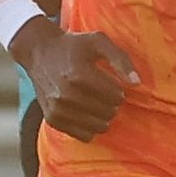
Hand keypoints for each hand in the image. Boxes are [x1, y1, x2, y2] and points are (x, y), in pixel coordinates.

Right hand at [18, 19, 143, 135]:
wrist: (39, 51)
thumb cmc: (73, 45)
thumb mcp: (99, 42)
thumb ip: (120, 60)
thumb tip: (136, 84)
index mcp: (79, 75)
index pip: (115, 96)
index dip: (118, 90)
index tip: (111, 83)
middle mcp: (66, 95)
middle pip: (108, 112)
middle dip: (112, 104)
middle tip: (104, 93)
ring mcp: (58, 109)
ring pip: (98, 127)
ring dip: (103, 117)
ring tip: (97, 102)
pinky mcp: (52, 120)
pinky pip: (84, 135)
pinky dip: (90, 127)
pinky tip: (87, 113)